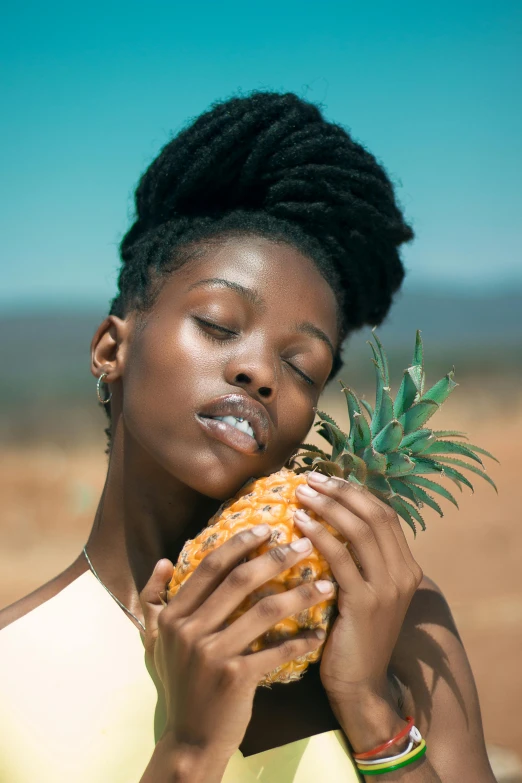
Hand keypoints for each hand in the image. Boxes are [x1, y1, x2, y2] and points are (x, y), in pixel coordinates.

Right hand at [139, 526, 327, 759]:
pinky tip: (319, 632)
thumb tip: (163, 561)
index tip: (267, 528)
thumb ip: (153, 600)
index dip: (240, 544)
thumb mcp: (154, 642)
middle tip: (304, 544)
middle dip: (276, 557)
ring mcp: (213, 654)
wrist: (189, 740)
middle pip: (240, 581)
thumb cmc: (178, 685)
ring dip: (298, 594)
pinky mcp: (236, 678)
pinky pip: (276, 651)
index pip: (210, 567)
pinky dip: (300, 640)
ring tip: (325, 583)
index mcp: (174, 616)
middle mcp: (190, 630)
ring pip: (264, 611)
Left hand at [293, 473, 422, 715]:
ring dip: (328, 506)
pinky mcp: (365, 604)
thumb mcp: (365, 592)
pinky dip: (319, 534)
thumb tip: (329, 518)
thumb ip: (359, 560)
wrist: (360, 685)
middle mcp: (404, 574)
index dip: (355, 492)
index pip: (384, 515)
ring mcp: (388, 589)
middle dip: (341, 491)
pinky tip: (298, 524)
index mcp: (407, 567)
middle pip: (374, 515)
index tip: (326, 479)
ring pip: (359, 531)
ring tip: (300, 494)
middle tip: (309, 478)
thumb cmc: (353, 635)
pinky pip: (340, 558)